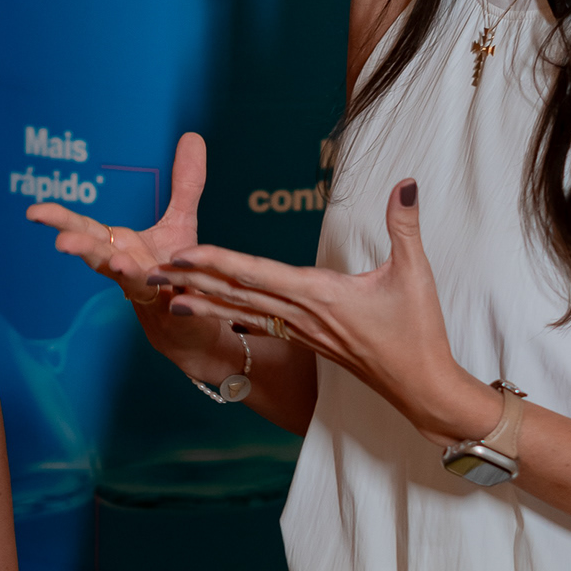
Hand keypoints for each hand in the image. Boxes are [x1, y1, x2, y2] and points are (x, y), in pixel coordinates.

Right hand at [28, 132, 245, 386]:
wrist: (192, 319)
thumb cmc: (177, 271)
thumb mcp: (182, 222)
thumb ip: (185, 184)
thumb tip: (192, 136)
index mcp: (118, 245)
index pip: (83, 229)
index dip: (60, 219)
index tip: (33, 211)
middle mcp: (123, 267)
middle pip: (94, 255)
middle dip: (77, 245)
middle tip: (60, 241)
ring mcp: (143, 288)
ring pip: (126, 278)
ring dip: (119, 269)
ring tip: (115, 261)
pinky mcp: (168, 306)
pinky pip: (161, 296)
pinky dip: (160, 290)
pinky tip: (159, 284)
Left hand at [159, 177, 500, 448]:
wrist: (419, 387)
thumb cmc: (417, 333)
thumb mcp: (415, 274)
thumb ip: (404, 225)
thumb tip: (405, 183)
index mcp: (319, 295)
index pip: (257, 273)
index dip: (218, 261)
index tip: (184, 252)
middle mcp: (300, 314)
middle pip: (236, 292)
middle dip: (192, 280)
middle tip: (151, 270)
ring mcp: (300, 330)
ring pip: (241, 311)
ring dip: (202, 301)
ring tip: (164, 296)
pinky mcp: (305, 338)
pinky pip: (257, 323)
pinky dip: (227, 315)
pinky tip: (211, 314)